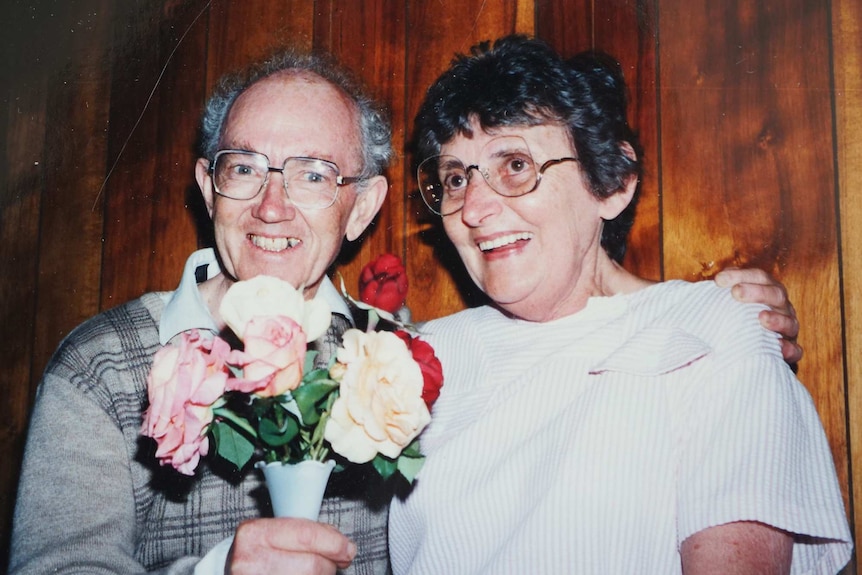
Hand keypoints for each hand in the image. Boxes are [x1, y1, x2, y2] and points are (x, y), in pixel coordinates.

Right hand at [227, 517, 355, 573]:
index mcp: (254, 534)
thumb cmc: (258, 551)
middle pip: (312, 566)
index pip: (306, 536)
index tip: (348, 548)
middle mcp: (250, 561)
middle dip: (329, 565)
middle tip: (332, 563)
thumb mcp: (274, 531)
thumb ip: (306, 531)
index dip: (334, 543)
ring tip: (317, 570)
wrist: (231, 572)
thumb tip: (343, 545)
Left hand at [714, 267, 801, 364]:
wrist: (745, 348)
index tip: (719, 280)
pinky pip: (795, 350)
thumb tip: (713, 281)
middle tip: (736, 292)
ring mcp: (788, 329)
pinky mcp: (791, 350)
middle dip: (757, 292)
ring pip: (789, 322)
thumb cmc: (735, 319)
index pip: (759, 277)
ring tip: (762, 317)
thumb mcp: (728, 304)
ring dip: (777, 319)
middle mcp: (781, 307)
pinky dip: (789, 348)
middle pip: (776, 294)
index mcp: (767, 291)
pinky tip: (778, 346)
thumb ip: (723, 291)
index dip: (741, 275)